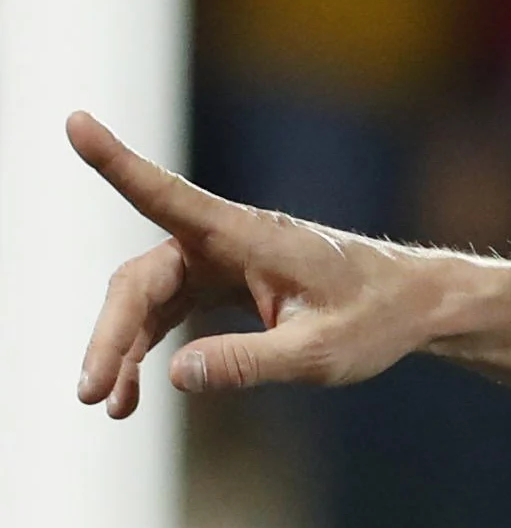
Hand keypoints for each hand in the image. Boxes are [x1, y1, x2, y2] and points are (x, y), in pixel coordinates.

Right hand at [66, 113, 441, 416]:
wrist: (417, 306)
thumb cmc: (377, 319)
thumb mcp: (320, 353)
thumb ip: (250, 362)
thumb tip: (175, 374)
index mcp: (249, 236)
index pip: (168, 196)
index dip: (117, 163)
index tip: (76, 122)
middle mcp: (224, 240)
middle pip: (141, 280)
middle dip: (111, 335)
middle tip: (89, 393)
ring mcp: (219, 261)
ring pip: (148, 301)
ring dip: (124, 350)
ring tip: (108, 406)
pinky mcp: (222, 283)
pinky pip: (168, 313)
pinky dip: (149, 350)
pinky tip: (133, 395)